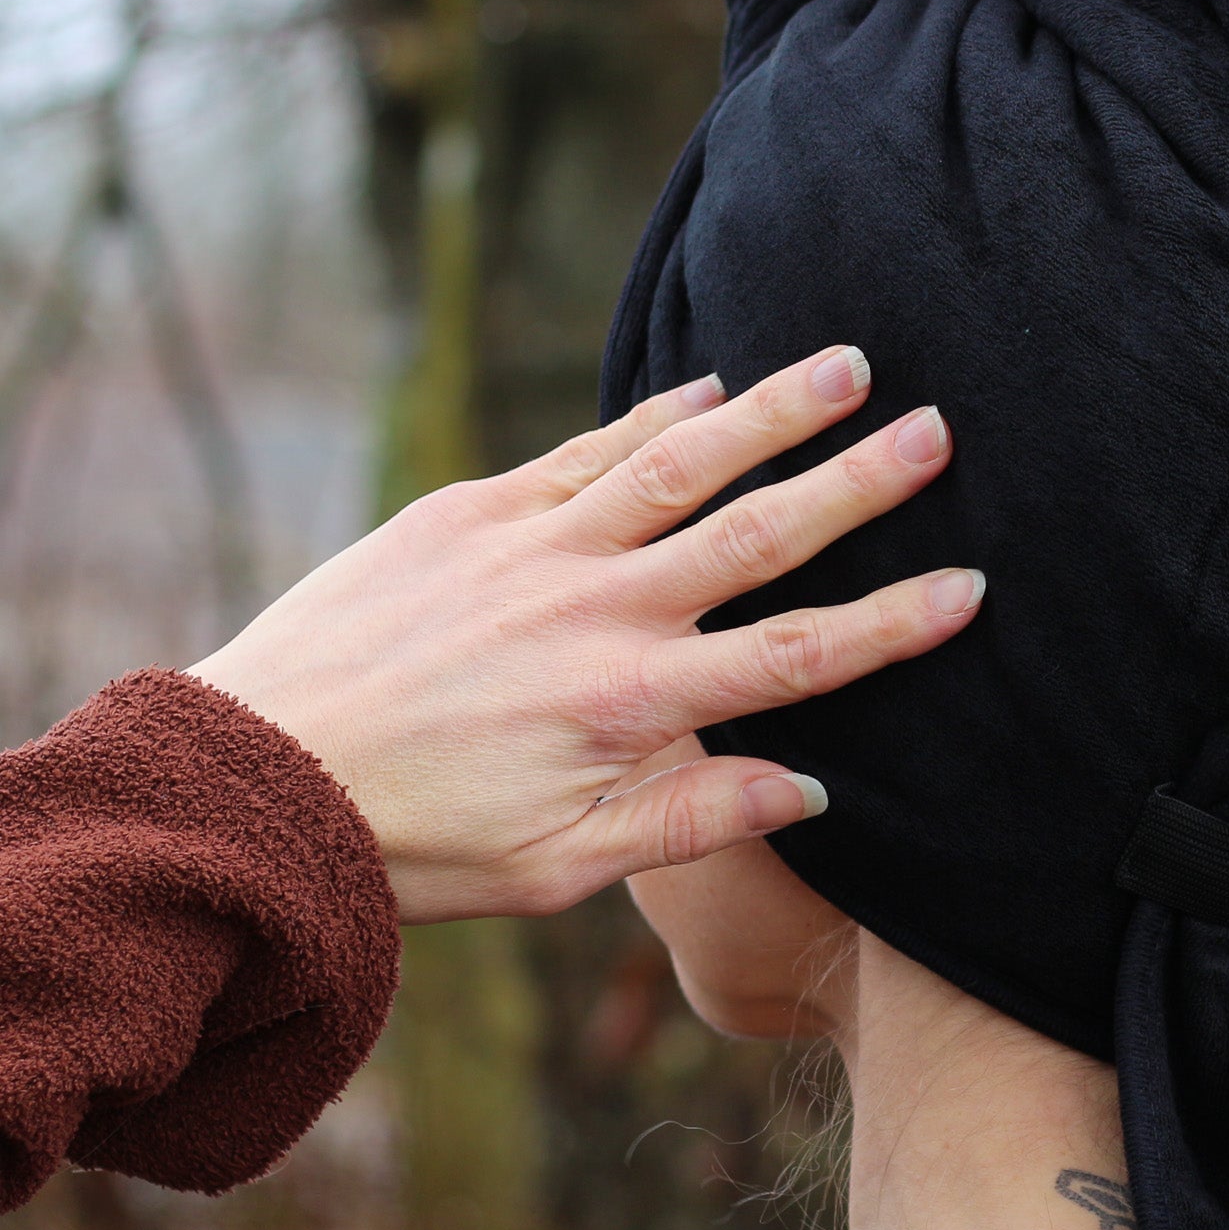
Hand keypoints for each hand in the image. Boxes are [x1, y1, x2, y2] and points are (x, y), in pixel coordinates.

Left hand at [189, 346, 980, 923]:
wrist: (256, 774)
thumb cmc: (416, 839)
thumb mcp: (561, 865)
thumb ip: (692, 822)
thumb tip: (812, 789)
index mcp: (629, 705)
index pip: (794, 657)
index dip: (892, 624)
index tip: (970, 588)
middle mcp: (595, 610)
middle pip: (756, 534)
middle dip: (857, 482)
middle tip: (935, 431)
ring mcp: (531, 548)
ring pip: (677, 466)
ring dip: (769, 413)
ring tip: (846, 363)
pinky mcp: (469, 511)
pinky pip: (583, 452)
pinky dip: (653, 417)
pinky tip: (709, 389)